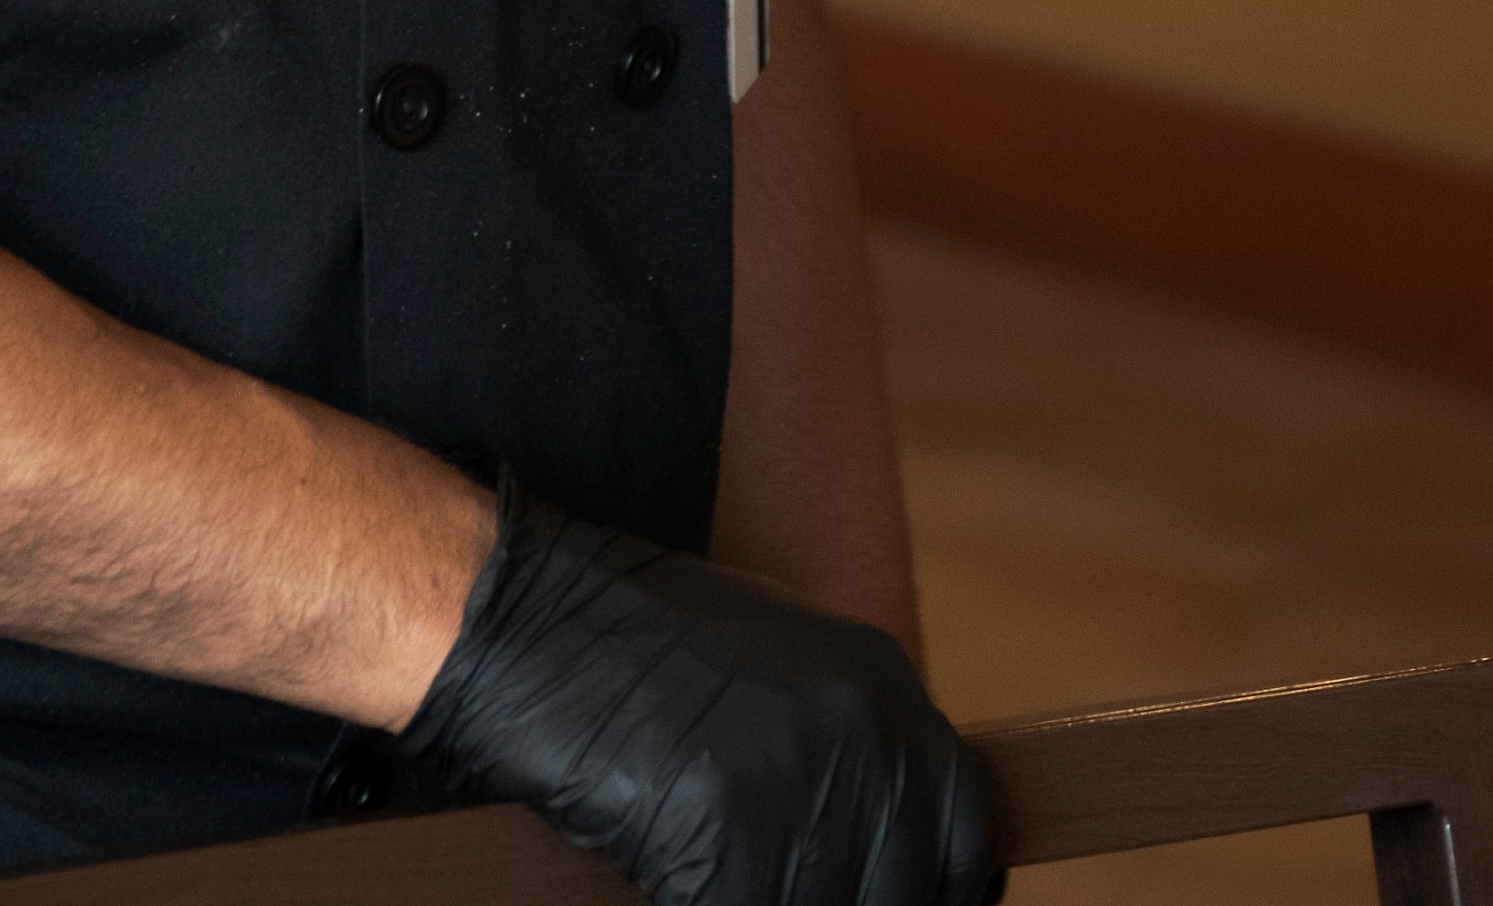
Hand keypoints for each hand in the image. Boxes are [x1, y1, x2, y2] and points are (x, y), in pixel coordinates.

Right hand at [400, 478, 1001, 905]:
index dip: (939, 887)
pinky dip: (703, 904)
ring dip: (771, 902)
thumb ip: (846, 741)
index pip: (968, 830)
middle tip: (778, 884)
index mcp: (878, 677)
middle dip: (854, 903)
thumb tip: (894, 850)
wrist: (524, 615)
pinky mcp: (732, 845)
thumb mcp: (776, 662)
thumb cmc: (630, 643)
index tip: (903, 901)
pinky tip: (672, 879)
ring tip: (715, 867)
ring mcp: (800, 786)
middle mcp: (858, 729)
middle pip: (907, 891)